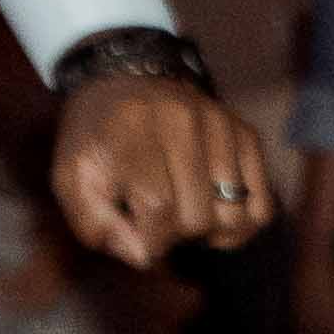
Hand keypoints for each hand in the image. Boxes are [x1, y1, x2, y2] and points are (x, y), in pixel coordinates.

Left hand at [52, 75, 272, 266]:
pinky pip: (262, 207)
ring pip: (234, 216)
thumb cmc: (96, 138)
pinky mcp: (247, 135)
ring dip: (208, 231)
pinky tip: (214, 212)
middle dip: (175, 234)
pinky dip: (240, 224)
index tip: (138, 239)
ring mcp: (222, 126)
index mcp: (131, 131)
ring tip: (186, 213)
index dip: (149, 240)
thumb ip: (94, 223)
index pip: (159, 208)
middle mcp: (183, 121)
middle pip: (198, 217)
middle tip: (159, 220)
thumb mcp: (70, 177)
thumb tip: (143, 255)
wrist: (125, 78)